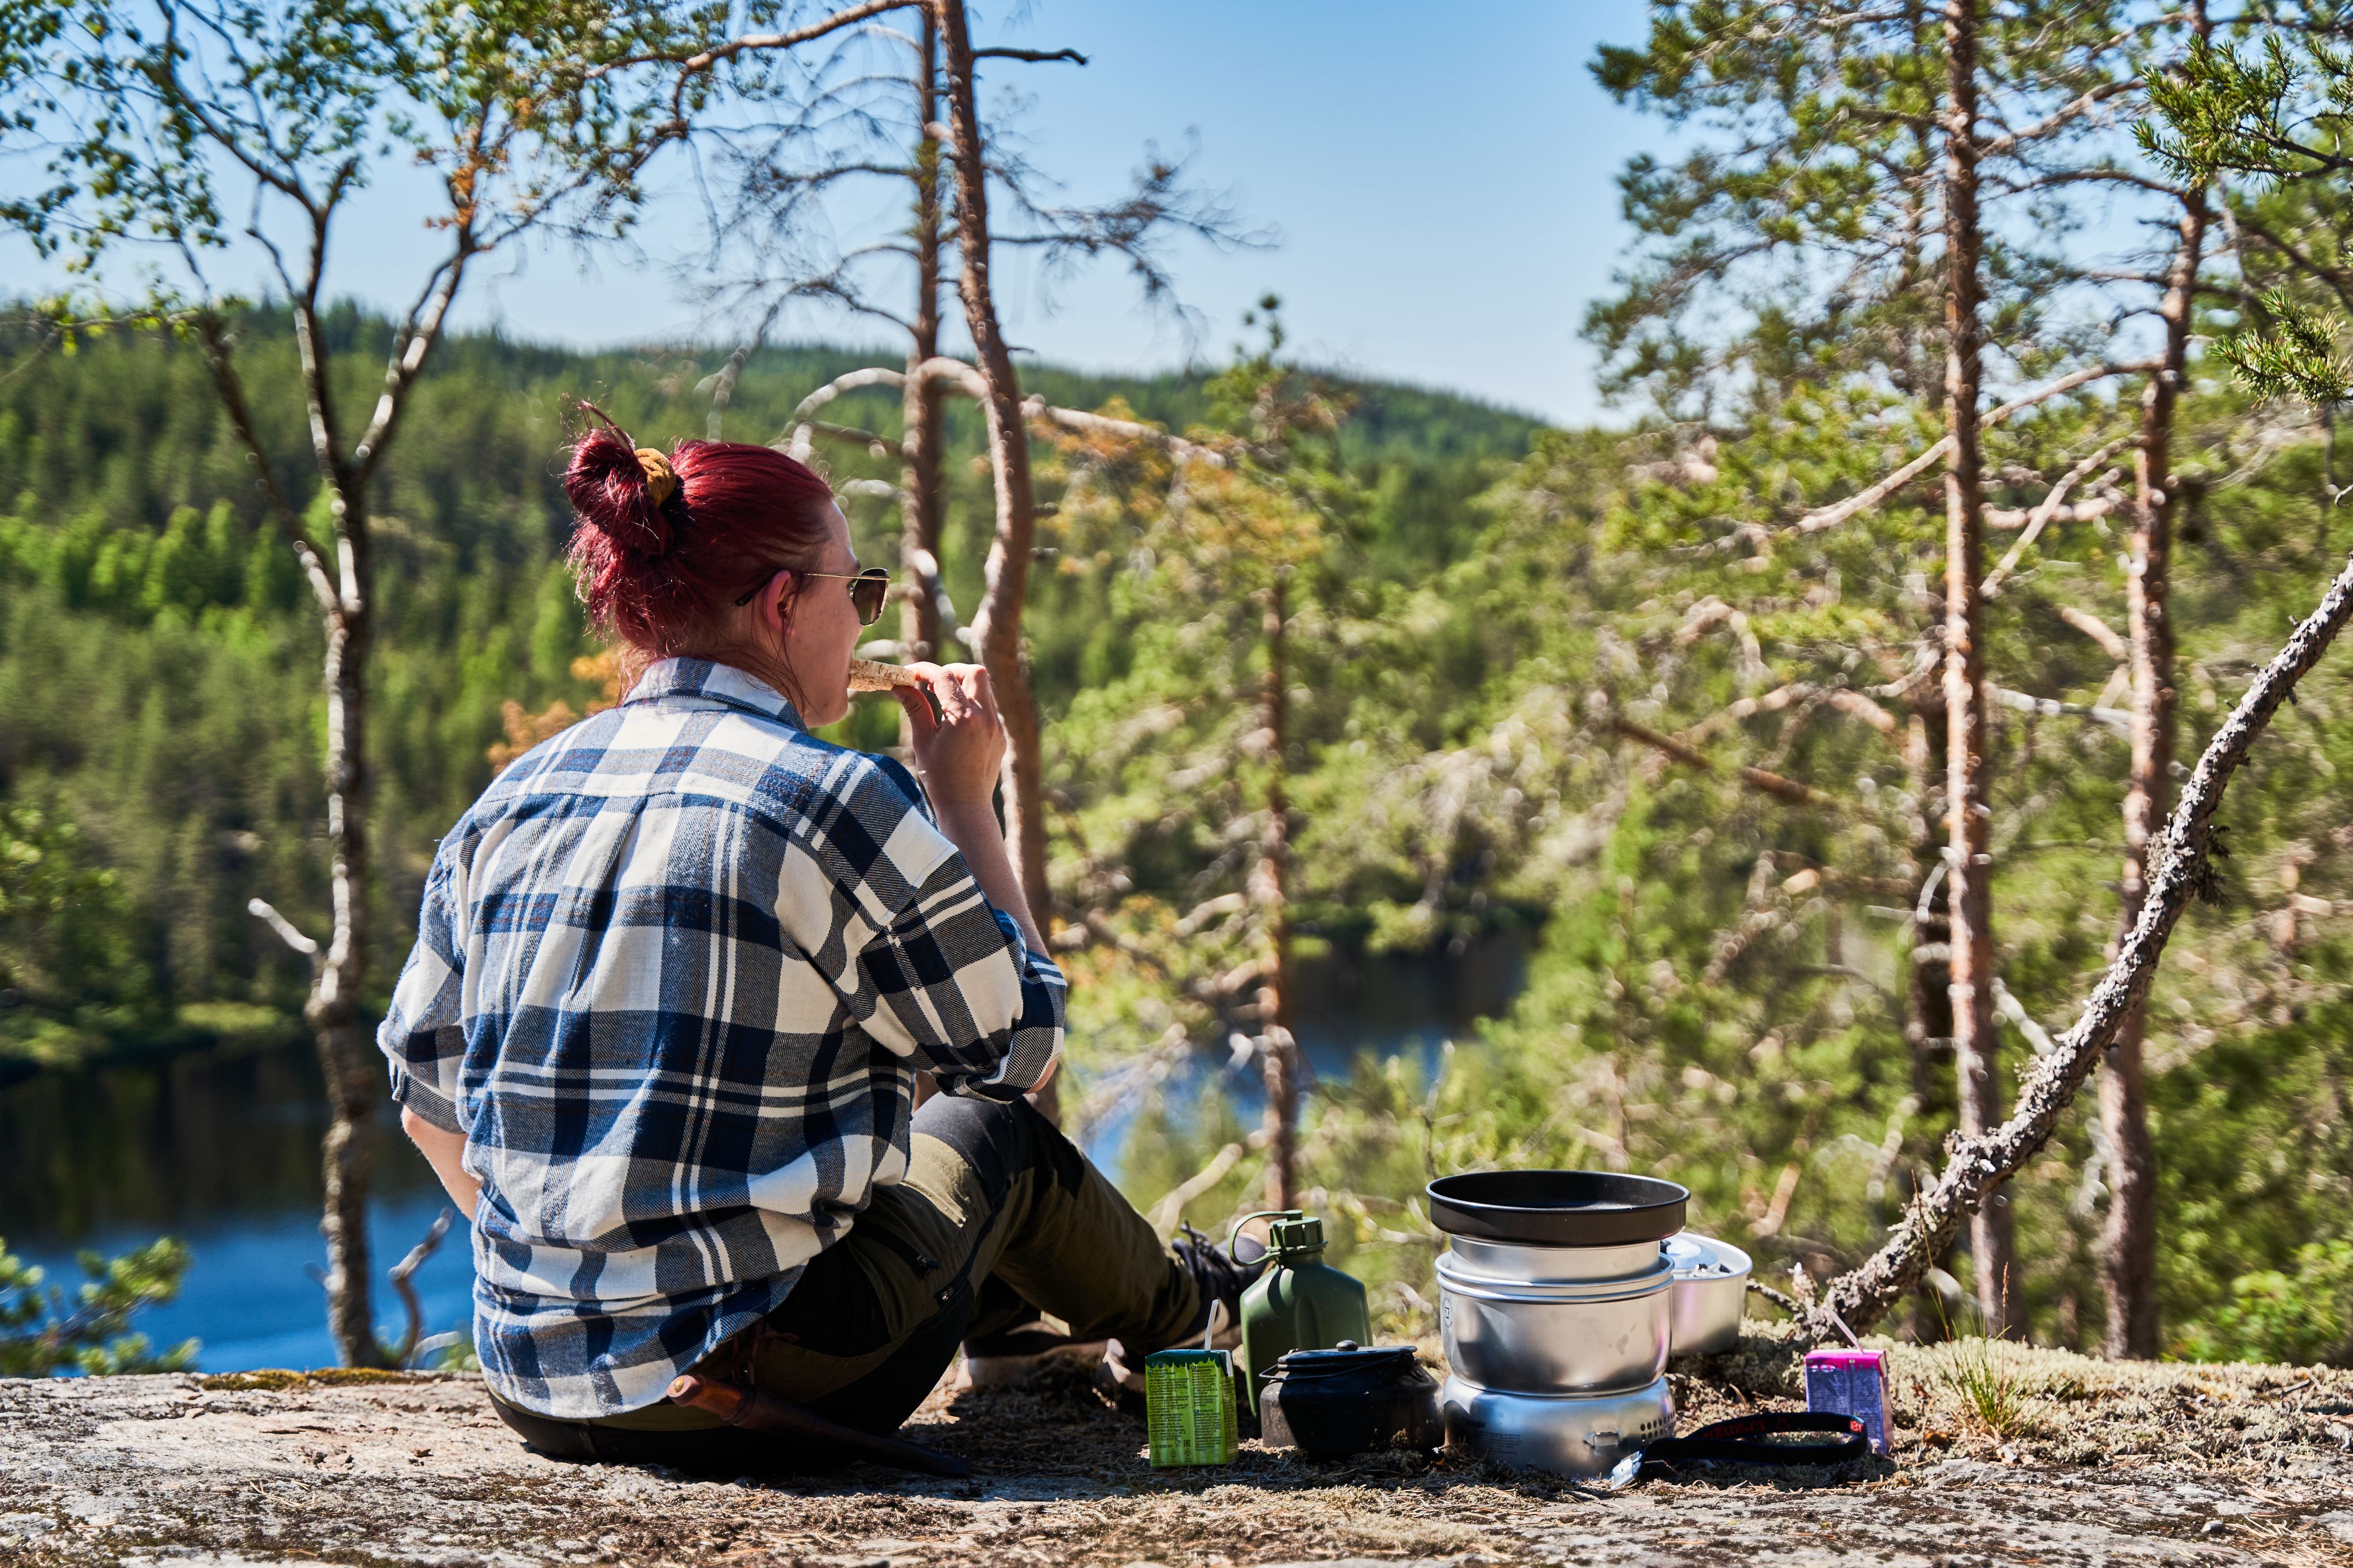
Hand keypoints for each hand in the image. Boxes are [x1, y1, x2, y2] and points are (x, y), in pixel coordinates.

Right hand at [892, 662, 1006, 808]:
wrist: (966, 807)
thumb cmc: (940, 778)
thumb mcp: (922, 741)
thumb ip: (915, 708)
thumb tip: (899, 684)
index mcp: (963, 718)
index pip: (944, 677)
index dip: (924, 671)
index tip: (910, 675)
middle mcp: (985, 718)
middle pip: (975, 672)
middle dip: (952, 671)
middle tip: (932, 683)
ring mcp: (996, 726)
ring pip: (985, 688)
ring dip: (964, 687)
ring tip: (941, 702)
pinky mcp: (1000, 736)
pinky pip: (989, 708)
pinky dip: (973, 704)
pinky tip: (955, 721)